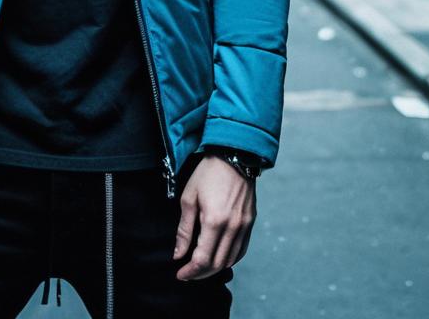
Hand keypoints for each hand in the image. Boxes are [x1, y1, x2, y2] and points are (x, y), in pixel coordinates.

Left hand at [173, 154, 256, 279]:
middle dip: (200, 274)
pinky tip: (218, 257)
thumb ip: (184, 229)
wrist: (234, 155)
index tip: (180, 274)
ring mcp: (244, 226)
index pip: (202, 259)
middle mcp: (232, 227)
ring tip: (200, 267)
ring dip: (215, 268)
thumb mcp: (188, 198)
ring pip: (230, 260)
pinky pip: (241, 250)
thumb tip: (178, 254)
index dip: (190, 272)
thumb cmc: (207, 173)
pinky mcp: (251, 222)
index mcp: (214, 221)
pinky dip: (229, 259)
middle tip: (188, 274)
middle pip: (217, 264)